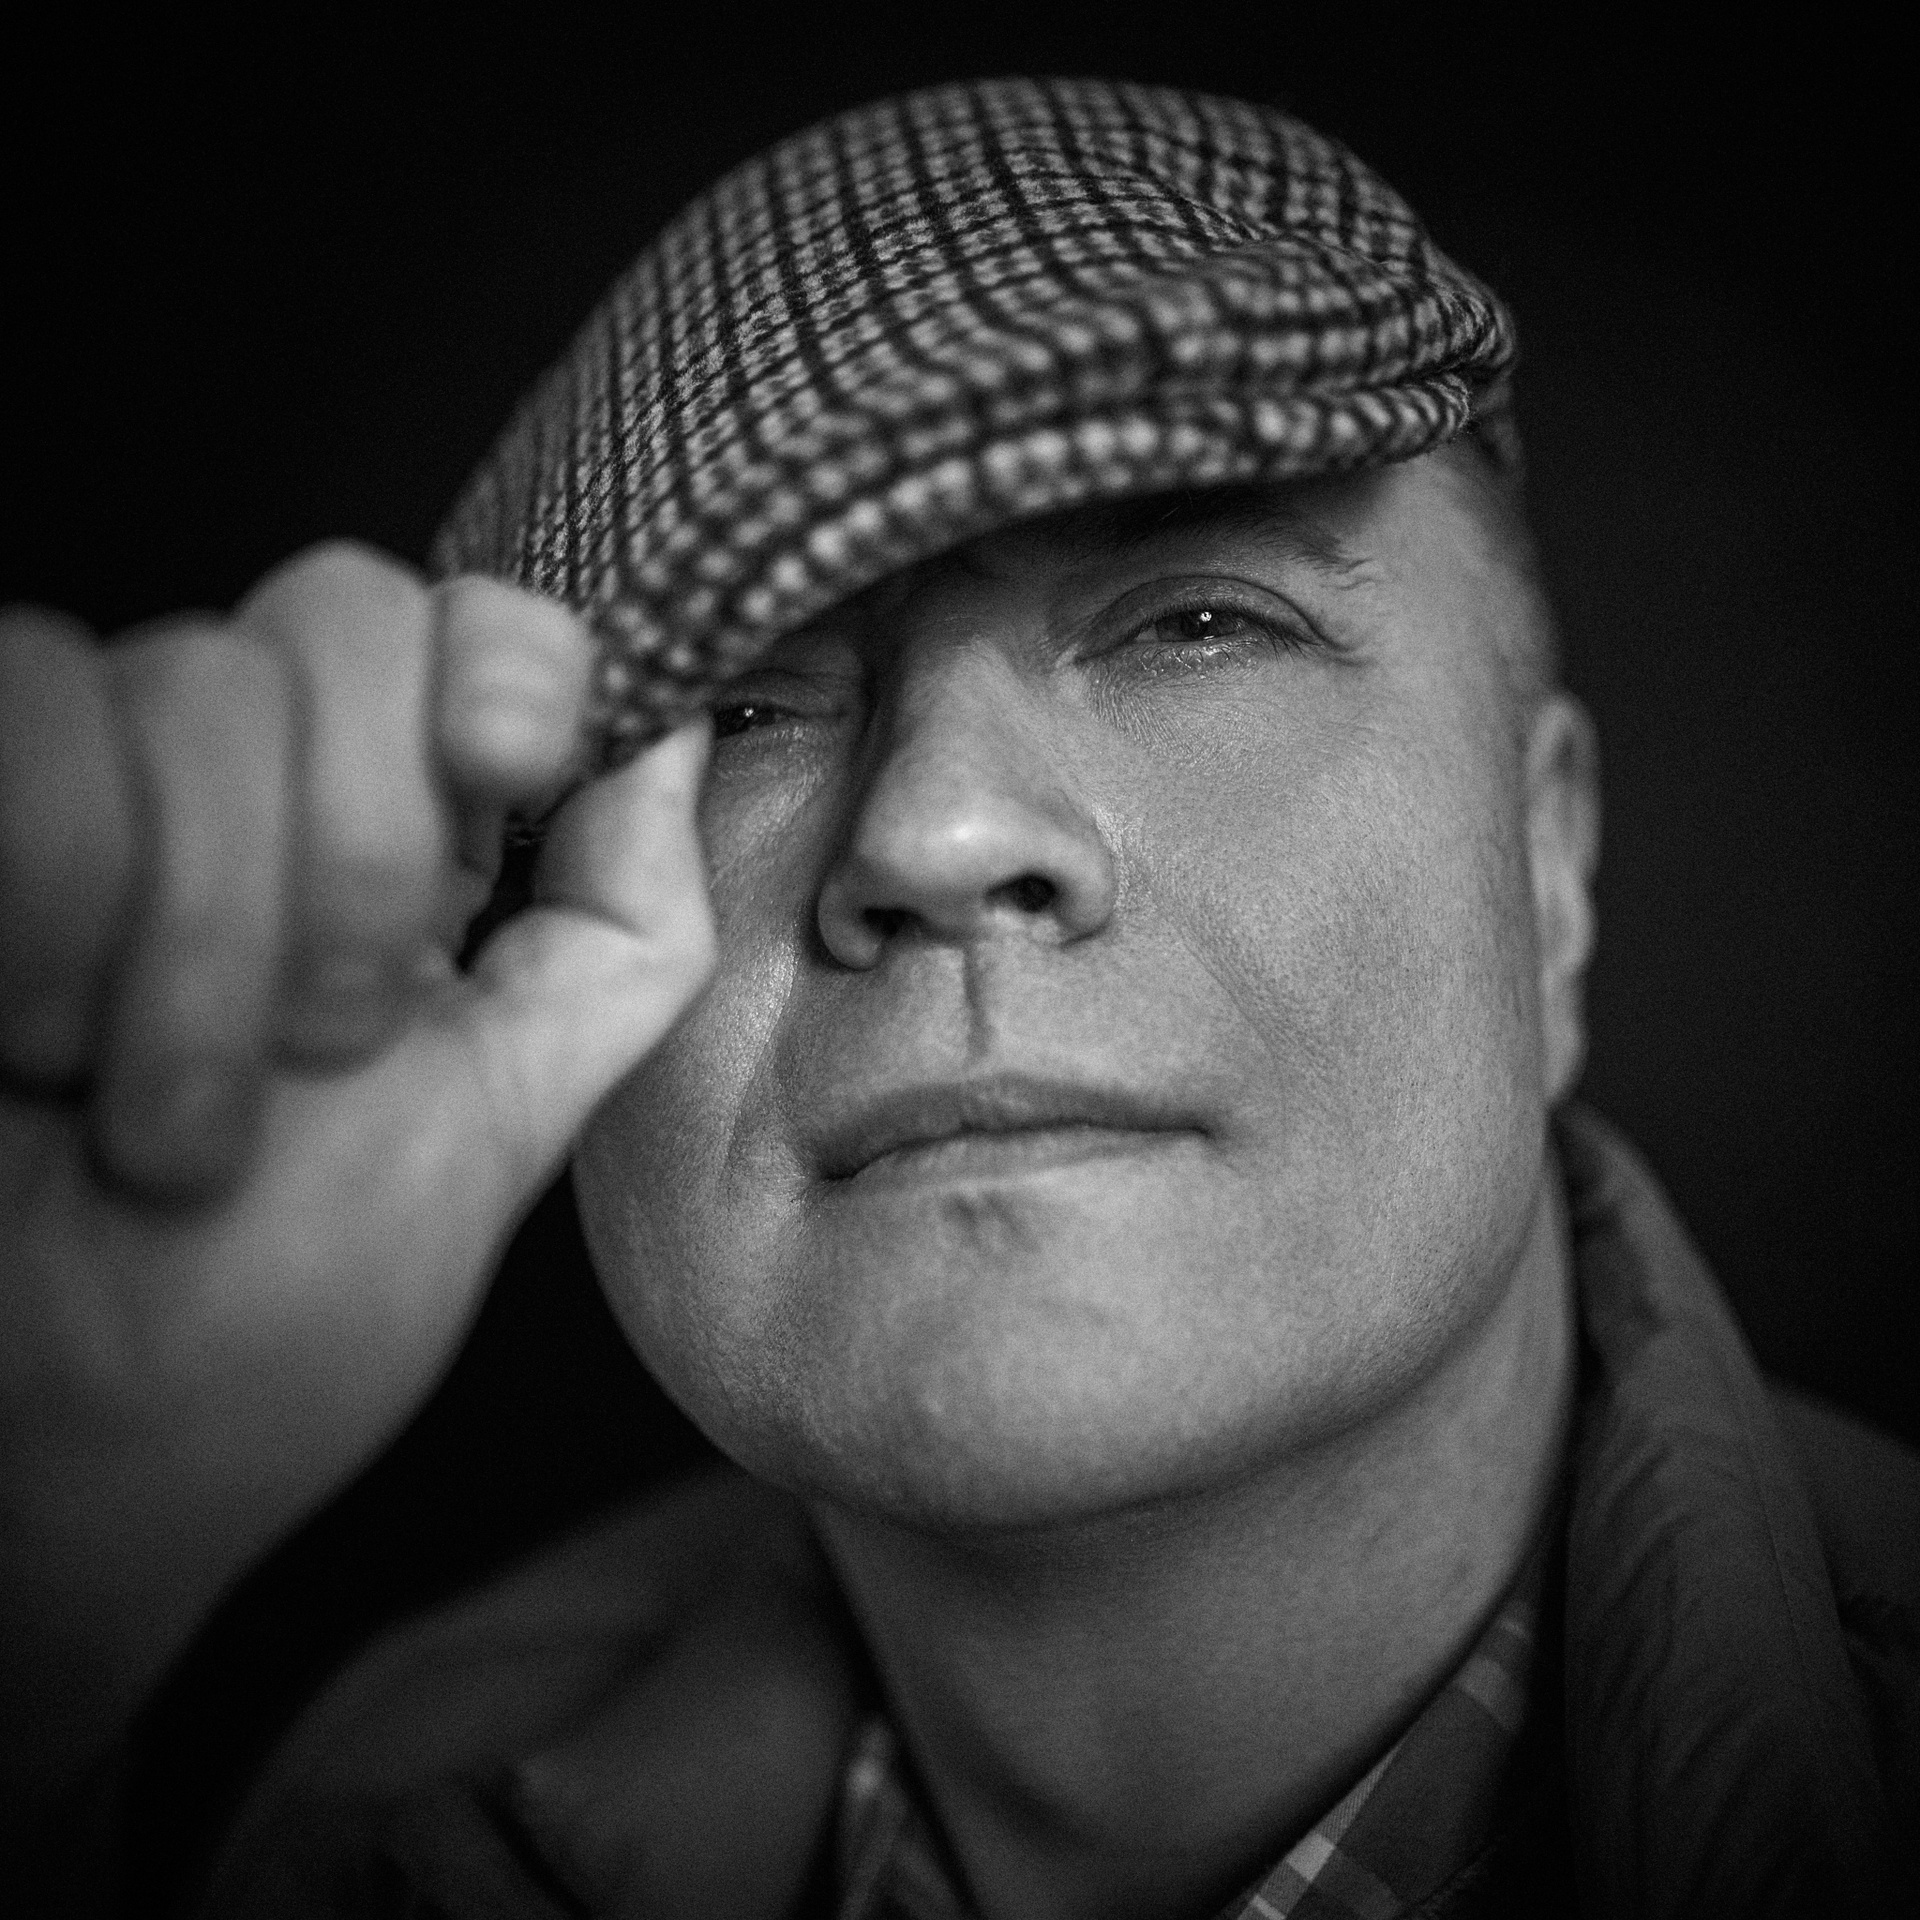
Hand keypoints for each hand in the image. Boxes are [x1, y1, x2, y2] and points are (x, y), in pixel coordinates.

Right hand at [0, 546, 713, 1832]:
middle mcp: (245, 784)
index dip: (508, 659)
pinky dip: (54, 896)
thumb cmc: (267, 1319)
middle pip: (344, 615)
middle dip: (359, 857)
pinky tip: (30, 1038)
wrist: (49, 1462)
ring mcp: (85, 782)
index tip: (511, 766)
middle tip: (317, 1050)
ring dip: (202, 937)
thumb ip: (613, 934)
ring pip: (185, 677)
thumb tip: (677, 744)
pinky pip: (22, 703)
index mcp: (403, 847)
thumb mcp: (498, 1122)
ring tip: (157, 1109)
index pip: (476, 626)